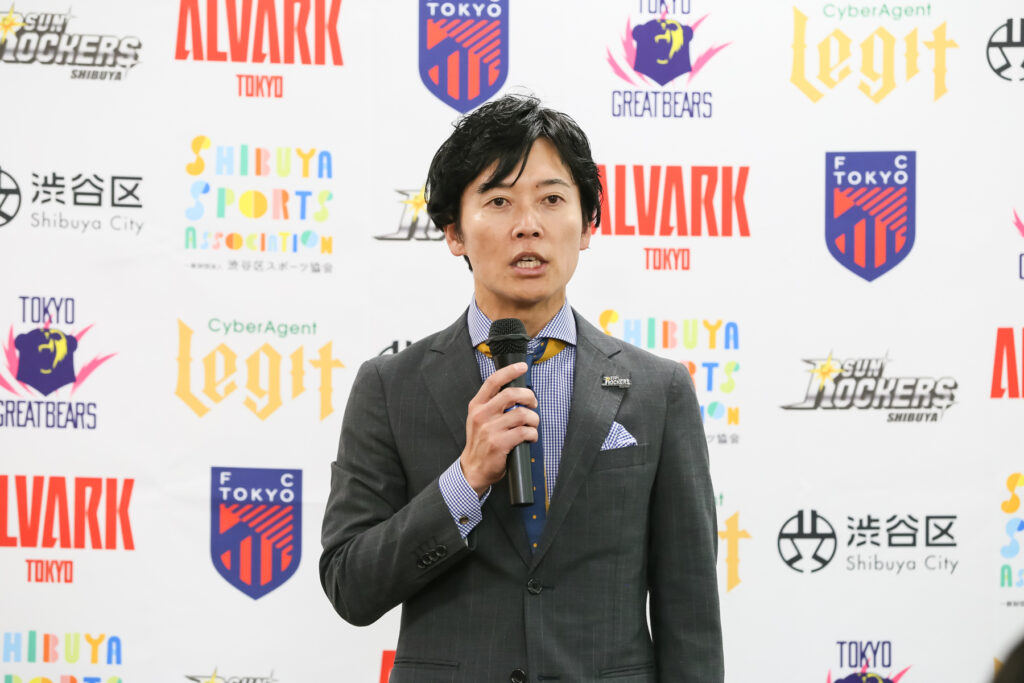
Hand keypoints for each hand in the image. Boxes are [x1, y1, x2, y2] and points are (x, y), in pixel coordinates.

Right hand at [460, 362, 538, 495]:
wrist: (473, 469)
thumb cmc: (480, 443)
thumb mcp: (479, 419)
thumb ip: (493, 405)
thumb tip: (517, 393)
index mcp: (477, 406)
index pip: (493, 381)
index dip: (509, 371)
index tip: (522, 366)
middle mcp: (482, 415)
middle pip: (511, 394)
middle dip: (528, 396)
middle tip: (533, 403)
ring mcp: (490, 429)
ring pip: (522, 414)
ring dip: (533, 419)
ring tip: (532, 425)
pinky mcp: (499, 443)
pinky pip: (524, 431)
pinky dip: (532, 434)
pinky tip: (530, 437)